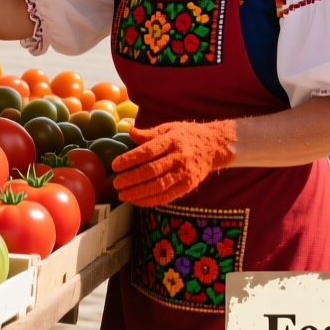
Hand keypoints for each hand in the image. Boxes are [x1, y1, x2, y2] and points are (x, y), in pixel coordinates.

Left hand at [110, 119, 236, 206]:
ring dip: (138, 193)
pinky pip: (167, 196)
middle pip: (151, 171)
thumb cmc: (187, 136)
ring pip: (158, 186)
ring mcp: (184, 174)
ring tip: (123, 195)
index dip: (129, 159)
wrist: (214, 147)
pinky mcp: (188, 186)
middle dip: (131, 179)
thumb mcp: (170, 128)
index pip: (148, 151)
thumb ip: (149, 133)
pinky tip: (137, 200)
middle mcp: (179, 158)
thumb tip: (129, 132)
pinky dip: (151, 200)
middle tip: (116, 183)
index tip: (115, 166)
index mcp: (172, 140)